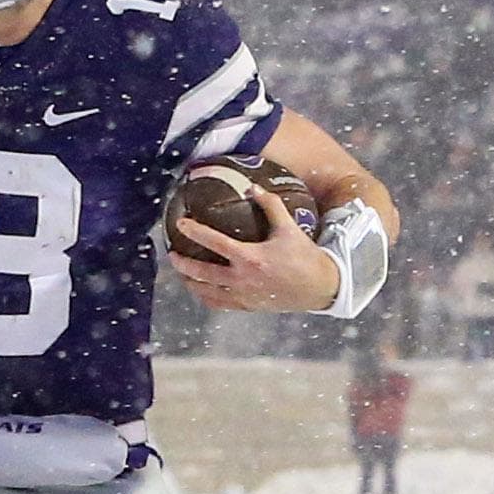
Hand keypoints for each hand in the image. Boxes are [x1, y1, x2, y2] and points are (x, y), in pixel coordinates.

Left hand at [171, 186, 340, 312]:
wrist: (320, 287)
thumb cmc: (305, 257)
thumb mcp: (289, 228)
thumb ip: (271, 206)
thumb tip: (253, 187)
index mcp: (250, 258)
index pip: (214, 242)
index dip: (194, 231)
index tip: (180, 223)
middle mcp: (242, 279)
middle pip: (201, 272)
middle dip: (182, 263)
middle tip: (173, 254)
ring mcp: (243, 295)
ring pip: (206, 292)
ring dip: (190, 282)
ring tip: (182, 272)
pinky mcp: (248, 306)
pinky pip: (219, 304)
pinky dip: (206, 297)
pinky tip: (202, 290)